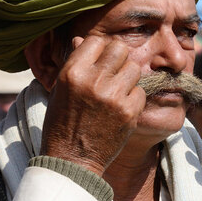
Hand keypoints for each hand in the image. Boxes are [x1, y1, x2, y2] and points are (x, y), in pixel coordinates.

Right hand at [42, 35, 145, 175]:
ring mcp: (113, 96)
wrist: (72, 161)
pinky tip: (121, 109)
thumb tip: (81, 39)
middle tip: (113, 73)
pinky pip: (141, 92)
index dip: (100, 50)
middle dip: (118, 59)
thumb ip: (74, 63)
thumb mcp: (60, 89)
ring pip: (134, 68)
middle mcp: (93, 80)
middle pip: (120, 49)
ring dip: (128, 78)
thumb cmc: (62, 122)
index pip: (96, 41)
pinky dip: (134, 99)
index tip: (100, 61)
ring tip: (117, 91)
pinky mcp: (129, 112)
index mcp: (73, 72)